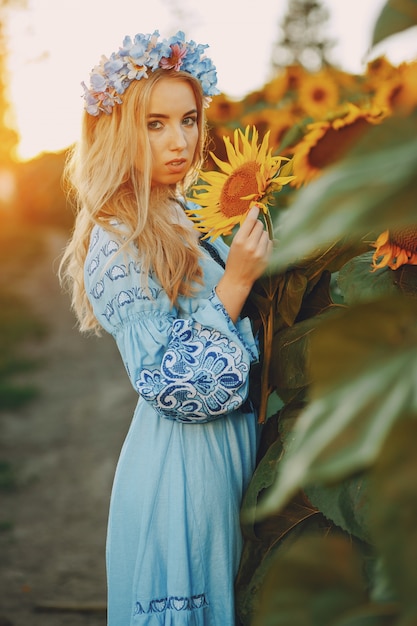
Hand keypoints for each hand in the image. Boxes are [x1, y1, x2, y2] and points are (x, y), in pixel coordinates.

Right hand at [215, 205, 271, 322]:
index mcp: (239, 241)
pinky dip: (266, 244)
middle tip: (252, 233)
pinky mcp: (267, 258)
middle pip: (260, 226)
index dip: (254, 212)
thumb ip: (244, 232)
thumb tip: (253, 217)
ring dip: (262, 236)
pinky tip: (260, 250)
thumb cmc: (234, 260)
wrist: (238, 279)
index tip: (257, 207)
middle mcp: (250, 245)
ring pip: (266, 234)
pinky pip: (270, 243)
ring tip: (255, 244)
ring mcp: (260, 252)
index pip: (250, 221)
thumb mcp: (234, 244)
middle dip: (257, 226)